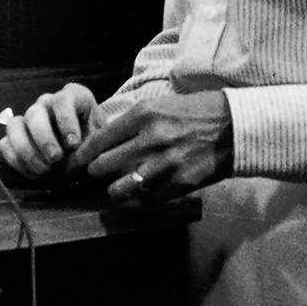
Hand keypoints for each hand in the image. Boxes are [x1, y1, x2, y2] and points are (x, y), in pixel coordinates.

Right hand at [0, 82, 103, 180]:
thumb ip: (92, 146)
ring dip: (26, 150)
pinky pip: (5, 145)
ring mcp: (28, 119)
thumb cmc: (95, 146)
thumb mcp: (101, 144)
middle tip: (55, 158)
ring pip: (14, 126)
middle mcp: (47, 103)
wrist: (86, 160)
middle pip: (35, 112)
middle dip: (43, 138)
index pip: (63, 100)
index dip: (66, 121)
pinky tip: (34, 174)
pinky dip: (16, 161)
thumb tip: (77, 153)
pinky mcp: (15, 138)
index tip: (73, 144)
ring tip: (44, 170)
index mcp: (72, 97)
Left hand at [75, 89, 231, 203]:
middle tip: (91, 179)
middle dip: (93, 175)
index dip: (80, 157)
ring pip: (120, 188)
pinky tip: (148, 190)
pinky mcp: (180, 182)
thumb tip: (102, 142)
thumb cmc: (194, 113)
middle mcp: (151, 138)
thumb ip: (131, 123)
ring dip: (115, 190)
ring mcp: (165, 162)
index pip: (98, 140)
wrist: (234, 125)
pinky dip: (144, 198)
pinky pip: (148, 199)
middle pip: (102, 166)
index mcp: (143, 114)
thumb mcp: (159, 106)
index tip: (71, 167)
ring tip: (116, 188)